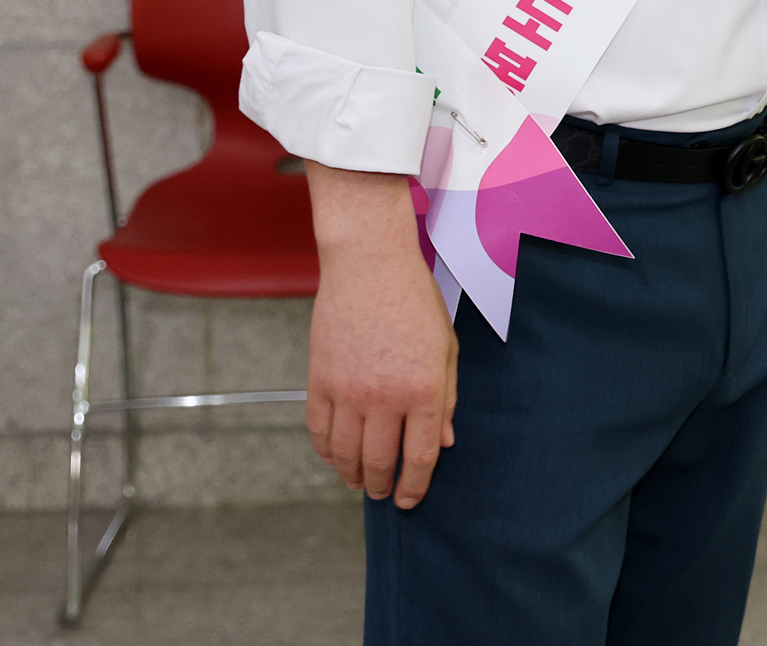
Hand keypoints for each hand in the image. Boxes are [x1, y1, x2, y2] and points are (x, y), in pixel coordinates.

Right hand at [303, 166, 458, 508]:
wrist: (369, 266)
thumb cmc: (414, 302)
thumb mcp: (446, 348)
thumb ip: (447, 399)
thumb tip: (444, 443)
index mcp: (424, 389)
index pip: (420, 455)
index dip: (416, 485)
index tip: (411, 500)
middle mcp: (384, 396)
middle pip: (380, 462)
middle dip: (383, 486)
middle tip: (385, 495)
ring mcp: (347, 391)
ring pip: (345, 454)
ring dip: (353, 476)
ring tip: (360, 484)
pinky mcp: (319, 382)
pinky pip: (320, 432)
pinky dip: (327, 452)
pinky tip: (336, 458)